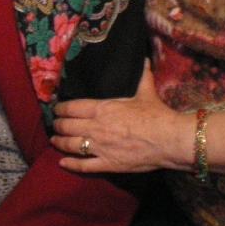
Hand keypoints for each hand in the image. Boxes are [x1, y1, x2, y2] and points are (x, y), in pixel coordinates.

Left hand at [51, 61, 189, 173]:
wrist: (169, 139)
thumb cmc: (156, 114)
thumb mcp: (146, 92)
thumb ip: (142, 75)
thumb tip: (145, 59)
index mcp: (102, 108)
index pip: (72, 107)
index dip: (61, 109)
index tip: (57, 109)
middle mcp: (95, 127)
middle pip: (67, 126)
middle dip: (58, 125)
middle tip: (55, 125)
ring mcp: (100, 147)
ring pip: (71, 145)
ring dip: (59, 142)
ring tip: (55, 140)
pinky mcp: (107, 164)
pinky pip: (83, 166)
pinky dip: (71, 165)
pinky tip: (63, 163)